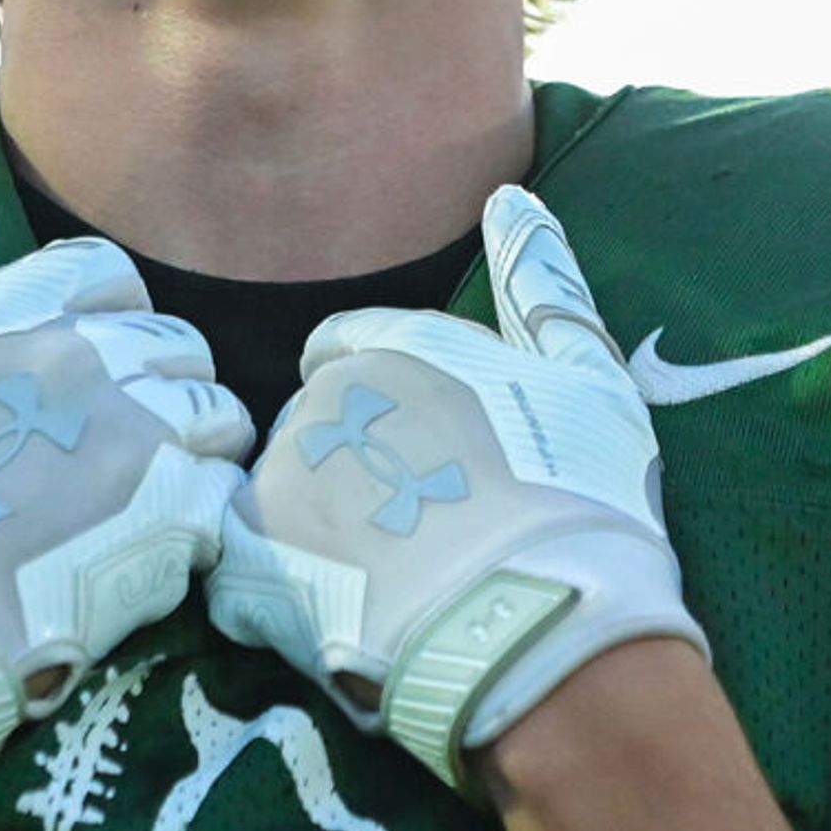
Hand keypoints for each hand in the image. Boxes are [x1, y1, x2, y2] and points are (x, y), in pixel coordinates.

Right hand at [0, 205, 251, 780]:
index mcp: (16, 314)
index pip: (109, 276)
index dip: (102, 317)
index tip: (79, 368)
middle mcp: (93, 358)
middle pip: (176, 343)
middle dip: (155, 384)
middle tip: (111, 447)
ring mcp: (144, 435)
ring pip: (220, 415)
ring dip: (191, 450)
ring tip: (144, 500)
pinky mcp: (177, 517)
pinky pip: (224, 499)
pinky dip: (200, 523)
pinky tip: (151, 553)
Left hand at [208, 186, 704, 788]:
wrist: (542, 625)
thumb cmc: (583, 501)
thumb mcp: (588, 378)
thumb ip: (542, 285)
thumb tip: (514, 200)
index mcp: (393, 347)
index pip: (350, 353)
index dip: (394, 410)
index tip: (440, 464)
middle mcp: (320, 400)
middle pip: (314, 430)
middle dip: (355, 474)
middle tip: (428, 538)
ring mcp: (279, 482)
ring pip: (277, 502)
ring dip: (318, 540)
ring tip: (394, 596)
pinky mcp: (250, 567)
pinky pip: (242, 579)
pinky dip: (281, 605)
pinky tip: (346, 630)